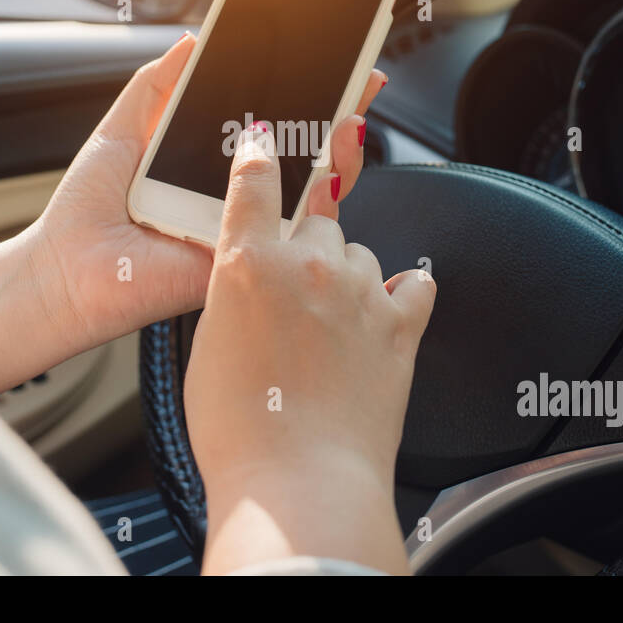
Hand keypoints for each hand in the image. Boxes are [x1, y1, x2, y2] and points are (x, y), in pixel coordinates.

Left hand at [0, 33, 387, 395]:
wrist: (63, 271)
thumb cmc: (83, 213)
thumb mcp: (121, 131)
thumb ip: (156, 87)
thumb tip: (191, 41)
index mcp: (207, 170)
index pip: (268, 129)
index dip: (301, 98)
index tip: (328, 64)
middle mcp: (233, 199)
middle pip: (300, 155)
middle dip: (336, 115)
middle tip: (357, 80)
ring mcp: (244, 230)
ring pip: (310, 192)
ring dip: (341, 151)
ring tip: (349, 114)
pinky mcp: (246, 258)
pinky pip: (292, 231)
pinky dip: (317, 197)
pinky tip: (329, 162)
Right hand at [186, 123, 435, 574]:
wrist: (300, 481)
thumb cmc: (241, 430)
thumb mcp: (208, 348)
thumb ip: (233, 295)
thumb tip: (252, 283)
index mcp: (248, 261)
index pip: (256, 179)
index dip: (259, 154)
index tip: (264, 142)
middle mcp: (309, 261)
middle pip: (317, 217)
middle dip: (306, 242)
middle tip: (293, 291)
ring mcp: (361, 288)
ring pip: (361, 252)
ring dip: (348, 274)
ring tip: (329, 328)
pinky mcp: (402, 322)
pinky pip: (414, 283)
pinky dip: (401, 294)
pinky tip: (385, 314)